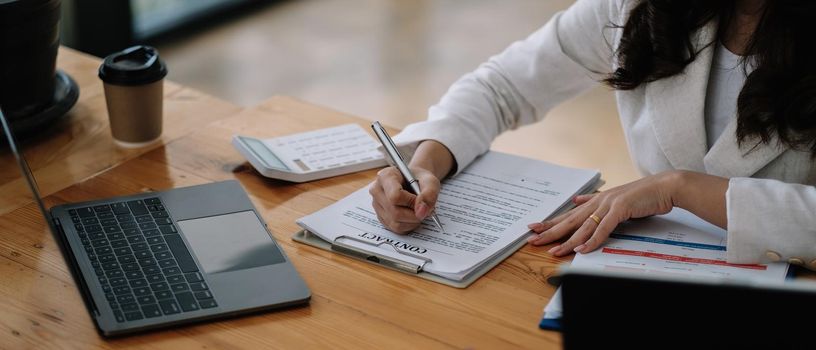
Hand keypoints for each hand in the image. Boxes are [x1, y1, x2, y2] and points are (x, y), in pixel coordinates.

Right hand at [369, 166, 440, 233]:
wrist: (414, 182)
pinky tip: (412, 215)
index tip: (421, 201)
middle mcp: (377, 191)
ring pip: (395, 223)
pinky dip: (409, 225)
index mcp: (385, 176)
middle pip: (395, 212)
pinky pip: (396, 228)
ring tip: (418, 210)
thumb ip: (429, 193)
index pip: (394, 196)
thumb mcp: (430, 181)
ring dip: (413, 221)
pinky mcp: (381, 217)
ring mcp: (377, 205)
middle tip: (424, 208)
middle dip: (414, 214)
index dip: (411, 202)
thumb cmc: (419, 179)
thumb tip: (421, 212)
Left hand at [527, 171, 682, 255]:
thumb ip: (595, 201)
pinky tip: (582, 249)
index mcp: (596, 200)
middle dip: (550, 231)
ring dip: (567, 241)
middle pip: (570, 220)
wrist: (665, 187)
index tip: (534, 228)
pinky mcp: (620, 210)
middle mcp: (598, 202)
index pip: (569, 214)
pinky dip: (592, 240)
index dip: (551, 222)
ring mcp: (608, 205)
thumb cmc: (643, 195)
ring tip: (553, 250)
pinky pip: (603, 229)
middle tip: (533, 239)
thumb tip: (577, 201)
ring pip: (583, 226)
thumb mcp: (615, 198)